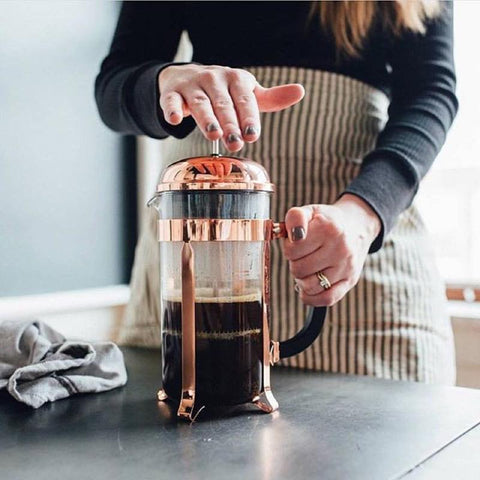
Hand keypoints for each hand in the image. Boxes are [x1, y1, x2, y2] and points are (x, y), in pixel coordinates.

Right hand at [158, 64, 304, 151]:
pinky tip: (174, 120)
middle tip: (236, 143)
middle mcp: (214, 79)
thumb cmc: (224, 91)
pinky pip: (171, 100)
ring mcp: (193, 85)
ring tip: (214, 135)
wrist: (188, 77)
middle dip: (230, 124)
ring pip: (200, 103)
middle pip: (223, 104)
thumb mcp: (248, 93)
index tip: (253, 135)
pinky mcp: (173, 93)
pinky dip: (171, 109)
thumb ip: (271, 98)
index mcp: (236, 79)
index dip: (249, 117)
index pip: (244, 99)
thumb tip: (300, 91)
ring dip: (206, 119)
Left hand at [283, 194, 380, 306]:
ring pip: (309, 286)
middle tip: (302, 255)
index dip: (288, 247)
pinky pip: (326, 299)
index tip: (295, 243)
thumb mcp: (310, 211)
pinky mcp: (350, 282)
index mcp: (328, 229)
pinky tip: (309, 287)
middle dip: (294, 263)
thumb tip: (293, 235)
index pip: (291, 250)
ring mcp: (346, 267)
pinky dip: (311, 297)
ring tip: (307, 268)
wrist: (356, 227)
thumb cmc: (327, 222)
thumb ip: (295, 217)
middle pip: (298, 269)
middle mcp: (340, 249)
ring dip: (301, 280)